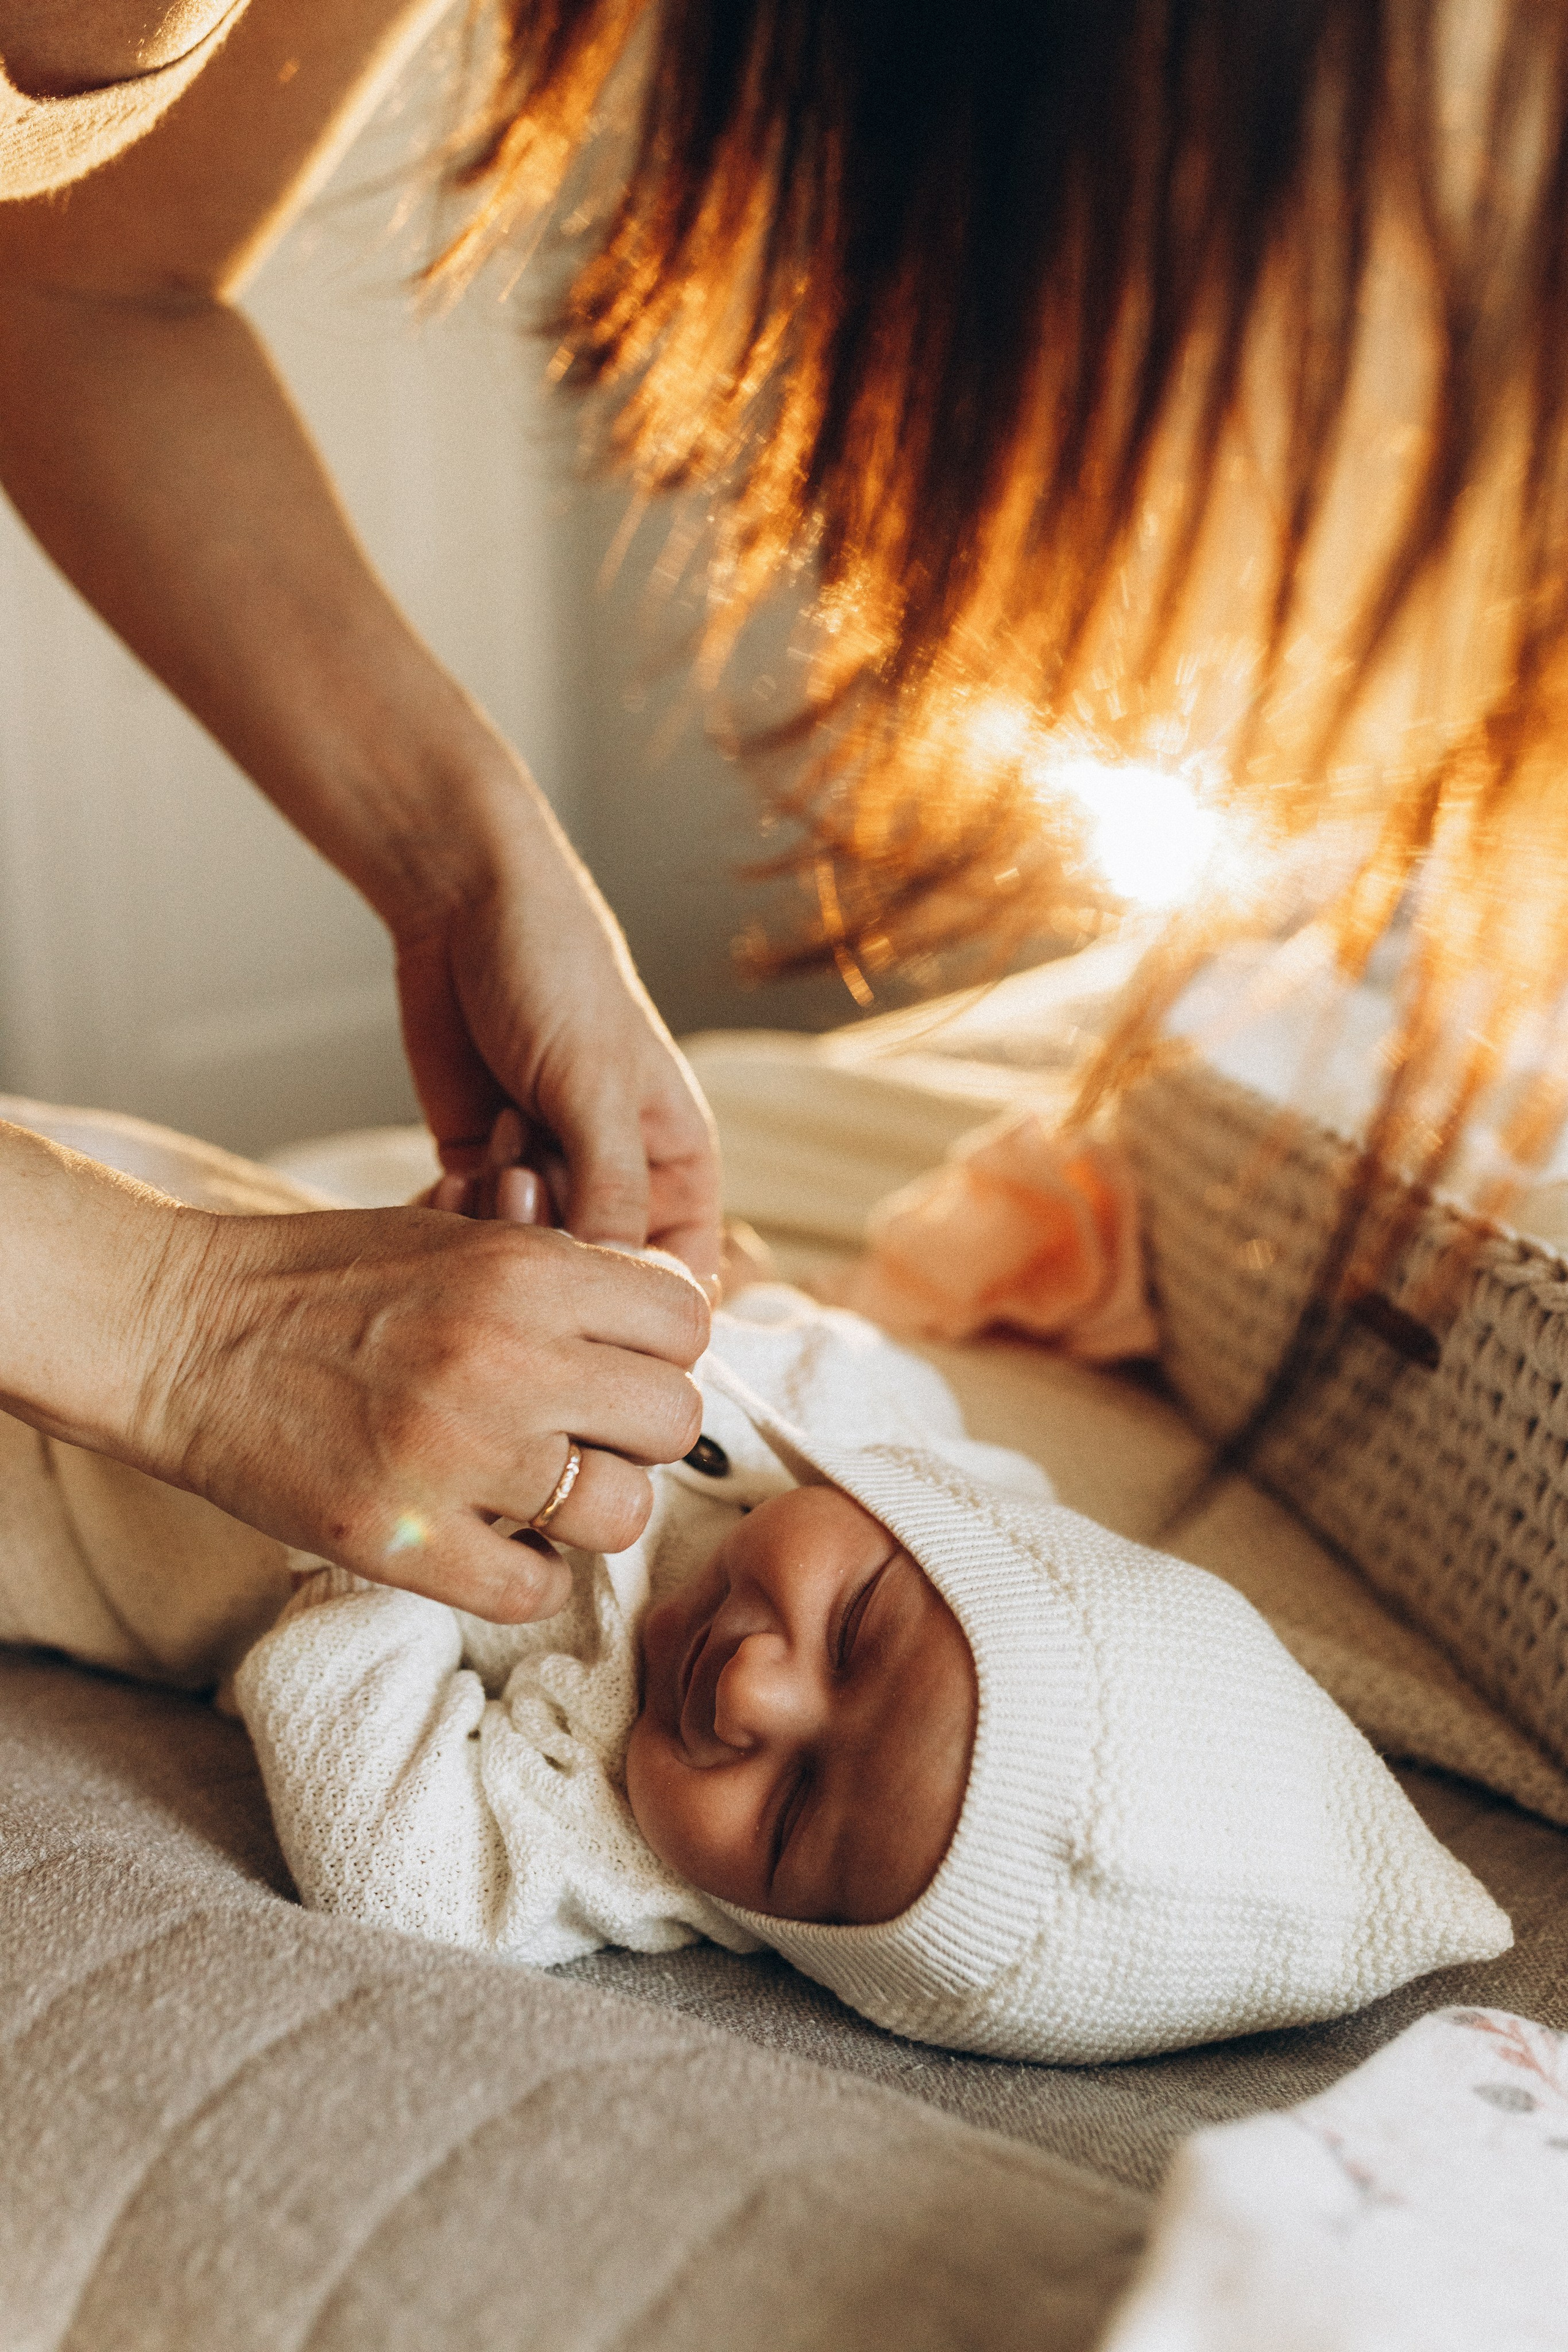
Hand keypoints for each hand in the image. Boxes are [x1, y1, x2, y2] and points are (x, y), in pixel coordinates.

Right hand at [140, 1202, 709, 1620]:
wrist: (180, 1331)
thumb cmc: (324, 1278)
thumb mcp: (459, 1233)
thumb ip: (566, 1272)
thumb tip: (670, 1319)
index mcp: (523, 1270)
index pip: (686, 1320)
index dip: (661, 1348)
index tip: (617, 1362)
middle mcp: (504, 1359)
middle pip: (672, 1421)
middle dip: (636, 1431)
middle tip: (583, 1432)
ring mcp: (455, 1457)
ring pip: (621, 1515)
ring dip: (591, 1510)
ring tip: (538, 1490)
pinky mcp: (402, 1540)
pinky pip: (535, 1591)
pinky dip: (527, 1575)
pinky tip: (492, 1541)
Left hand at [394, 788, 722, 1285]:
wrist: (462, 911)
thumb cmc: (558, 976)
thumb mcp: (596, 1086)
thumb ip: (611, 1191)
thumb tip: (618, 1289)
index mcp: (677, 1163)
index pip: (679, 1278)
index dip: (642, 1303)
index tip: (593, 1292)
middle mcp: (618, 1180)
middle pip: (593, 1280)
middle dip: (553, 1243)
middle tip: (524, 1174)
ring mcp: (547, 1176)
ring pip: (526, 1263)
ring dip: (501, 1223)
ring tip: (499, 1143)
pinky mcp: (483, 1168)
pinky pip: (473, 1233)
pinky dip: (459, 1219)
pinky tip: (454, 1170)